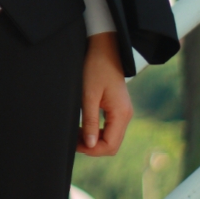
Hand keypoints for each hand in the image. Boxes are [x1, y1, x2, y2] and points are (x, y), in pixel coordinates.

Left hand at [75, 32, 132, 156]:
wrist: (104, 48)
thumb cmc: (96, 67)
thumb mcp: (89, 95)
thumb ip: (90, 121)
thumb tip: (91, 146)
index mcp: (121, 113)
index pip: (110, 145)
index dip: (92, 150)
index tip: (75, 144)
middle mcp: (126, 115)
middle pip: (112, 145)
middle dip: (93, 147)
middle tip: (73, 140)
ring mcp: (123, 112)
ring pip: (111, 138)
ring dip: (94, 140)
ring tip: (76, 134)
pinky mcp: (118, 108)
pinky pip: (110, 128)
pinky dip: (97, 132)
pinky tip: (84, 127)